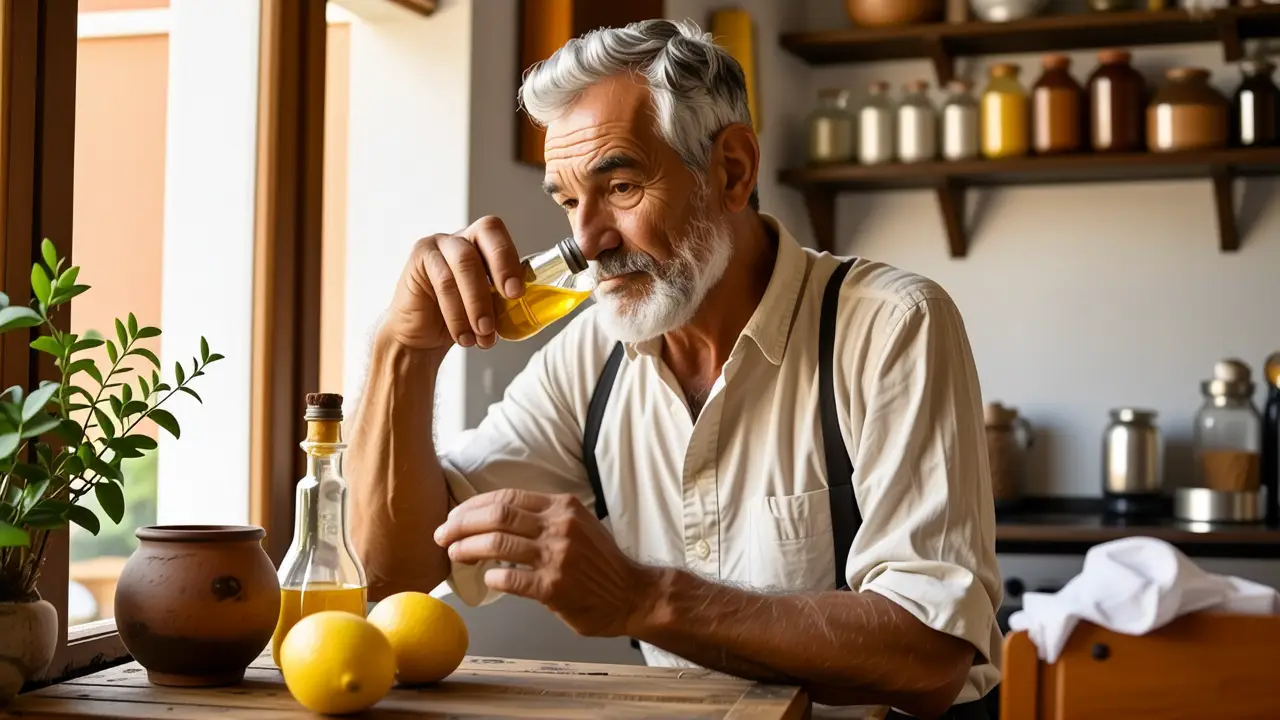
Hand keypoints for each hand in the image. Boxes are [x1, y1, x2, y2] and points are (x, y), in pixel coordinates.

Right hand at [383, 216, 525, 351]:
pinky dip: (457, 312)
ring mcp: (438, 243)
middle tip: (511, 297)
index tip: (518, 292)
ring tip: (484, 333)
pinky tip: (464, 335)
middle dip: (503, 265)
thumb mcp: (489, 308)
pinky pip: (443, 281)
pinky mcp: (419, 258)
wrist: (420, 338)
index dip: (511, 259)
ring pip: (465, 264)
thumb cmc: (458, 320)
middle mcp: (462, 237)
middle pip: (485, 231)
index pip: (500, 235)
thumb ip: (505, 297)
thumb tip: (534, 303)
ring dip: (478, 302)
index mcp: (483, 244)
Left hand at [433, 488, 648, 637]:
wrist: (633, 594)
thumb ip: (543, 518)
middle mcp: (559, 526)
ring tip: (454, 555)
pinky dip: (491, 577)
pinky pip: (510, 578)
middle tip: (443, 535)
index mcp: (563, 506)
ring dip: (467, 548)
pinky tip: (486, 578)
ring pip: (497, 543)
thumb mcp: (578, 524)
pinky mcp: (554, 587)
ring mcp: (557, 557)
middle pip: (496, 516)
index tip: (455, 517)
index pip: (506, 498)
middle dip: (461, 524)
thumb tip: (495, 519)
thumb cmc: (601, 563)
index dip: (474, 506)